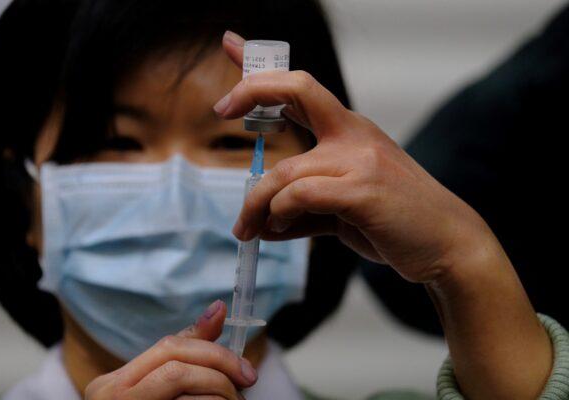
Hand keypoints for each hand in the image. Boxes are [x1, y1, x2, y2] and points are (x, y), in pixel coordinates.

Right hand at [85, 300, 255, 399]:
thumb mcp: (159, 390)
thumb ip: (188, 352)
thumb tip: (218, 309)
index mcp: (113, 383)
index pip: (170, 345)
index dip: (213, 347)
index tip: (245, 364)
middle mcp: (110, 396)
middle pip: (176, 361)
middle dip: (220, 366)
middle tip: (246, 382)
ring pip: (182, 381)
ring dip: (219, 391)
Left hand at [218, 31, 495, 283]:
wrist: (447, 244)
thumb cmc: (395, 221)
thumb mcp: (346, 205)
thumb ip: (307, 206)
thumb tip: (265, 222)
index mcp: (350, 131)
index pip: (301, 88)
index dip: (264, 70)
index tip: (233, 46)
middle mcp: (354, 135)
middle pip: (297, 88)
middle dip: (252, 88)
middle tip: (221, 110)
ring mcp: (360, 160)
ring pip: (284, 170)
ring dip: (256, 204)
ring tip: (247, 229)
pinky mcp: (362, 191)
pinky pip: (300, 194)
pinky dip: (279, 214)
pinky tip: (274, 231)